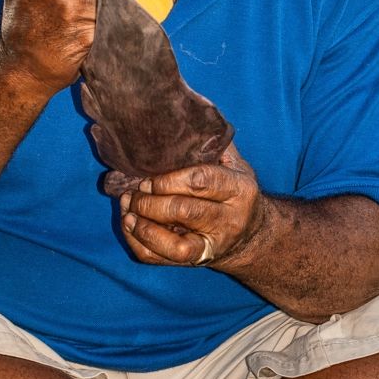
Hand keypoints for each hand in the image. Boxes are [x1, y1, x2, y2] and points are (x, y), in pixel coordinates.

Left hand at [119, 145, 264, 269]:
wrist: (250, 234)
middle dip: (150, 201)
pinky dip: (139, 242)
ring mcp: (213, 245)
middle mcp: (230, 220)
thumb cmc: (234, 190)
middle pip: (184, 211)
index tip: (148, 177)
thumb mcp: (235, 164)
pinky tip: (130, 224)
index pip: (201, 180)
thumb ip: (213, 144)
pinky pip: (162, 259)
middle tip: (134, 191)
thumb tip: (183, 117)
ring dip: (144, 226)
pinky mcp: (196, 261)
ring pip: (174, 244)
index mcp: (240, 189)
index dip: (168, 179)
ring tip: (128, 209)